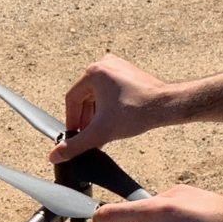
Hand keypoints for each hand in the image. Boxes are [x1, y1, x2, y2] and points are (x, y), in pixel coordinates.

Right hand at [55, 55, 182, 160]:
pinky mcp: (129, 72)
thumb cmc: (137, 113)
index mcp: (93, 73)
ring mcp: (118, 67)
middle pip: (84, 96)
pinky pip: (110, 90)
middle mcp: (104, 64)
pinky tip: (113, 121)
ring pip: (97, 94)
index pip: (72, 100)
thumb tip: (54, 156)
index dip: (71, 121)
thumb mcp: (100, 132)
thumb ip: (75, 145)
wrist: (168, 106)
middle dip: (85, 118)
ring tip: (101, 131)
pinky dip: (108, 106)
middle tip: (88, 136)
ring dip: (96, 113)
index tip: (74, 136)